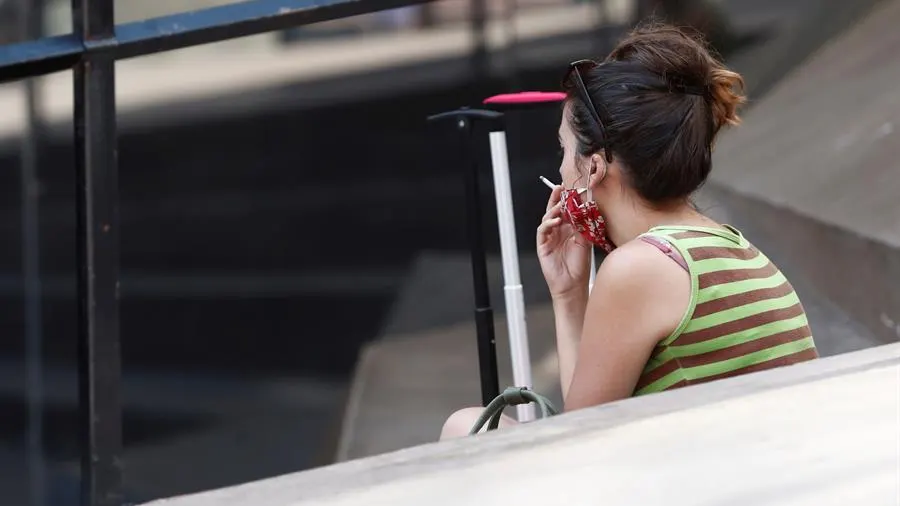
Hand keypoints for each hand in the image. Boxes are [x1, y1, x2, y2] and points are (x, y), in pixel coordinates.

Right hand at [536, 185, 591, 299]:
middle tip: (561, 188)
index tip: (573, 188)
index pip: (566, 210)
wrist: (573, 285)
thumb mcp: (585, 241)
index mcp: (568, 229)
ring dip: (553, 210)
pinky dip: (548, 224)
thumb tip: (586, 209)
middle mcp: (558, 231)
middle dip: (556, 198)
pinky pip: (542, 231)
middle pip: (554, 210)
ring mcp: (549, 238)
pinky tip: (556, 221)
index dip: (568, 199)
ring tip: (560, 204)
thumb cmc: (579, 266)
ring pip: (547, 218)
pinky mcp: (542, 245)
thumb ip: (584, 226)